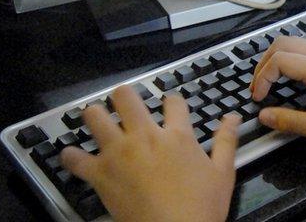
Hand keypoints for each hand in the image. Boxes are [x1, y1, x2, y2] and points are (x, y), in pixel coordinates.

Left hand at [60, 85, 238, 221]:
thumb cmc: (202, 207)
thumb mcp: (223, 173)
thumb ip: (226, 141)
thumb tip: (233, 116)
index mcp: (177, 135)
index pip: (172, 101)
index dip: (171, 101)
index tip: (169, 107)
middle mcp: (145, 136)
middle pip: (125, 97)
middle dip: (123, 97)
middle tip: (123, 105)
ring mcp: (119, 154)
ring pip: (95, 117)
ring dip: (95, 116)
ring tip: (97, 121)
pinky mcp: (100, 174)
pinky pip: (76, 159)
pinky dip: (71, 156)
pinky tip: (72, 155)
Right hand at [249, 36, 305, 147]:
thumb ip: (290, 121)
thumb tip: (263, 116)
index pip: (278, 60)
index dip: (262, 78)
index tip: (258, 99)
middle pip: (283, 42)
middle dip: (264, 62)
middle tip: (258, 86)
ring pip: (296, 42)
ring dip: (278, 58)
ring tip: (270, 82)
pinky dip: (292, 58)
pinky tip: (291, 79)